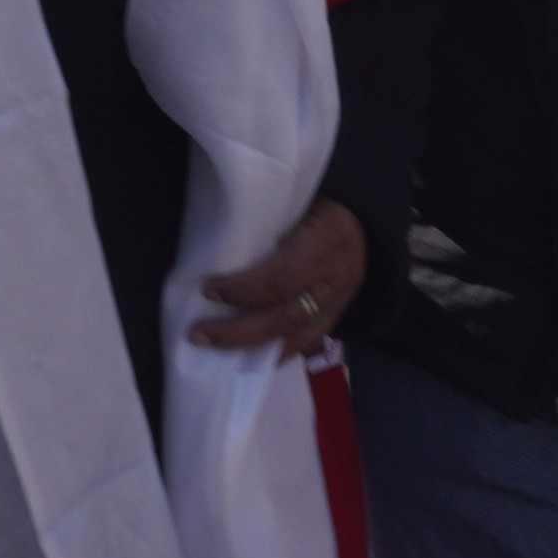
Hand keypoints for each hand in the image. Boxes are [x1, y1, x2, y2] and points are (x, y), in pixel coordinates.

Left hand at [190, 199, 365, 358]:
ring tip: (216, 352)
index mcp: (327, 239)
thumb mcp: (294, 200)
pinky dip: (276, 353)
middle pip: (285, 315)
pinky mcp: (339, 315)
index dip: (242, 289)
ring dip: (252, 350)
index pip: (281, 276)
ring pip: (296, 337)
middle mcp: (338, 277)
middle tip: (198, 334)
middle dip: (238, 331)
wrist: (360, 214)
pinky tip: (247, 358)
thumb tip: (213, 252)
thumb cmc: (316, 199)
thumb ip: (264, 225)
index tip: (207, 290)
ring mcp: (341, 301)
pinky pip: (307, 342)